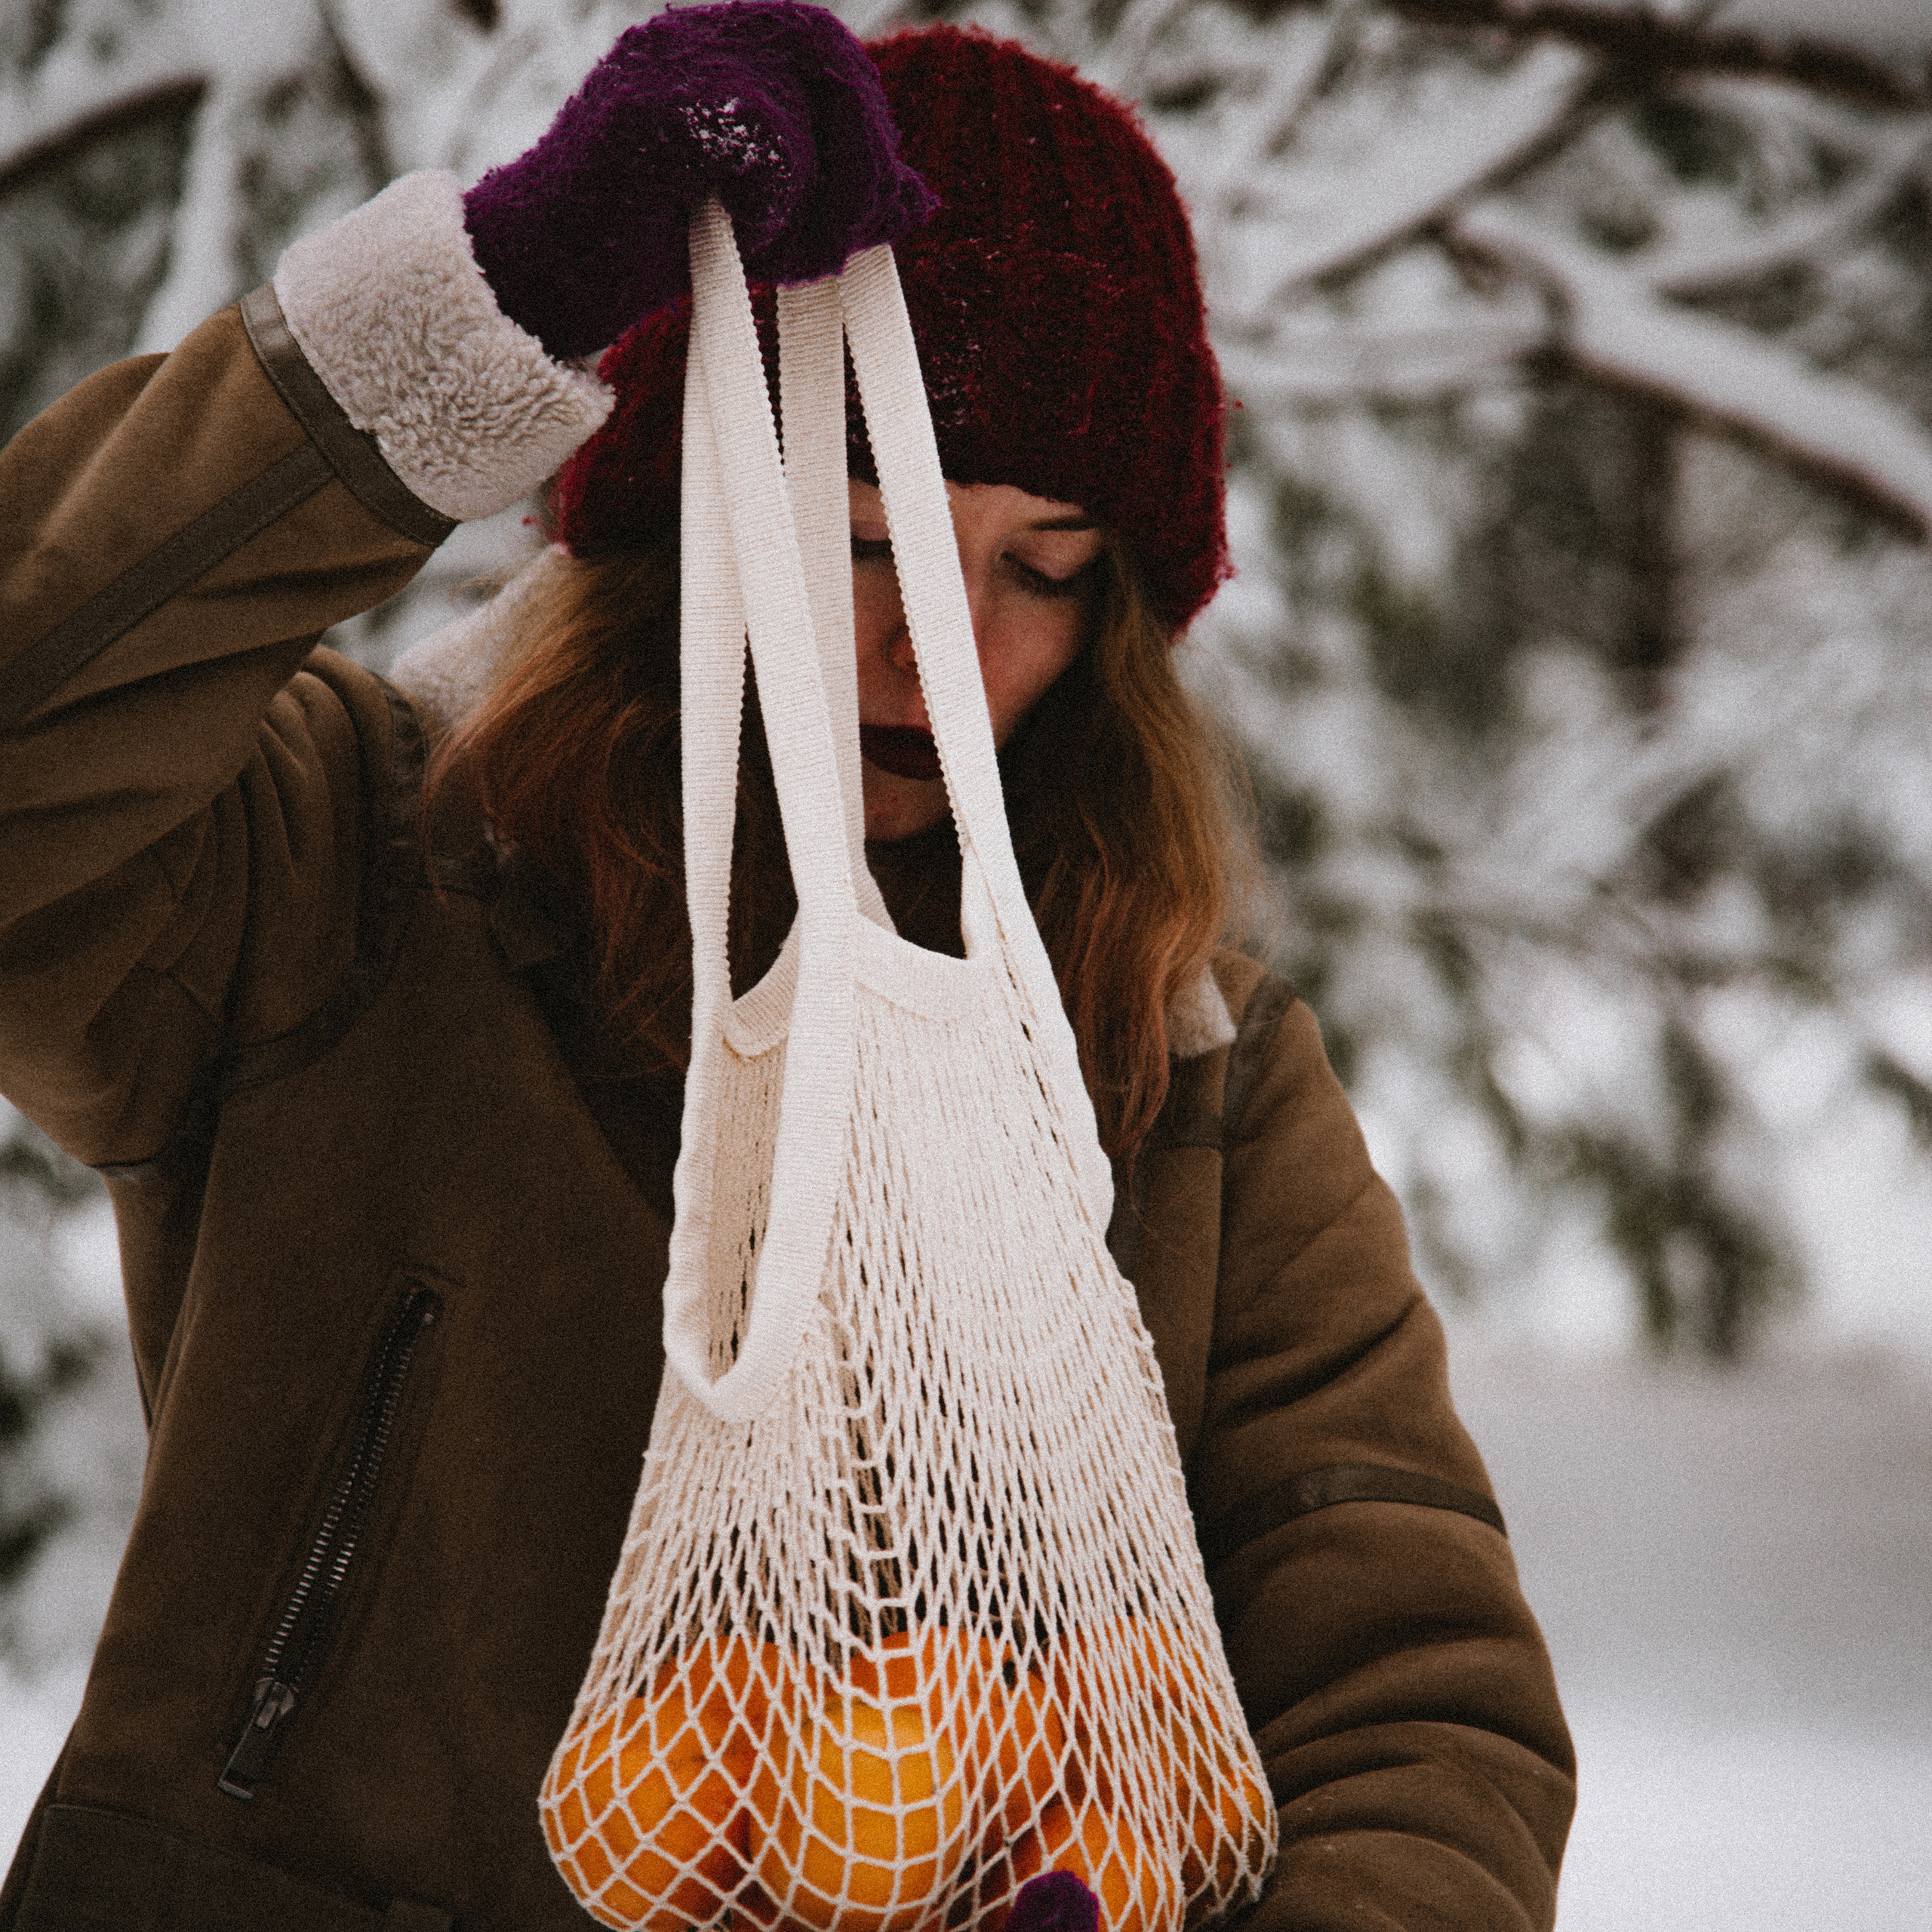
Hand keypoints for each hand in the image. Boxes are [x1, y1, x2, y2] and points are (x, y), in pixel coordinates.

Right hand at [463, 0, 933, 358]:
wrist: (544, 283)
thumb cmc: (642, 251)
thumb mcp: (762, 219)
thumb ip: (830, 196)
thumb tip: (916, 199)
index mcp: (722, 48)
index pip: (829, 55)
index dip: (868, 134)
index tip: (869, 218)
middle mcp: (696, 36)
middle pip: (827, 56)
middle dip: (859, 161)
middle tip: (836, 246)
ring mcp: (668, 61)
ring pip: (803, 99)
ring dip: (815, 200)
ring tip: (778, 256)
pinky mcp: (654, 107)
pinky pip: (766, 139)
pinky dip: (771, 205)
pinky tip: (736, 239)